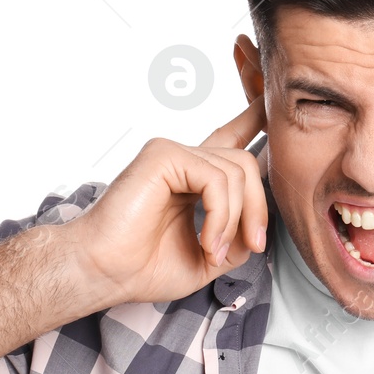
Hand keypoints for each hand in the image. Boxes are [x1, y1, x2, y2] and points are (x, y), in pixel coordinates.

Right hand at [65, 95, 267, 306]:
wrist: (104, 273)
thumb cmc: (142, 268)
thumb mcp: (209, 257)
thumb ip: (238, 237)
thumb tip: (259, 225)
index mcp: (192, 179)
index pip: (230, 141)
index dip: (252, 119)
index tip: (268, 100)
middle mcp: (184, 161)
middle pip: (246, 164)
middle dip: (259, 208)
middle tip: (252, 245)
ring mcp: (173, 154)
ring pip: (237, 172)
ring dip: (235, 220)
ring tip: (213, 250)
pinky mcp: (163, 155)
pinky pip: (216, 179)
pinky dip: (221, 215)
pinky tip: (206, 241)